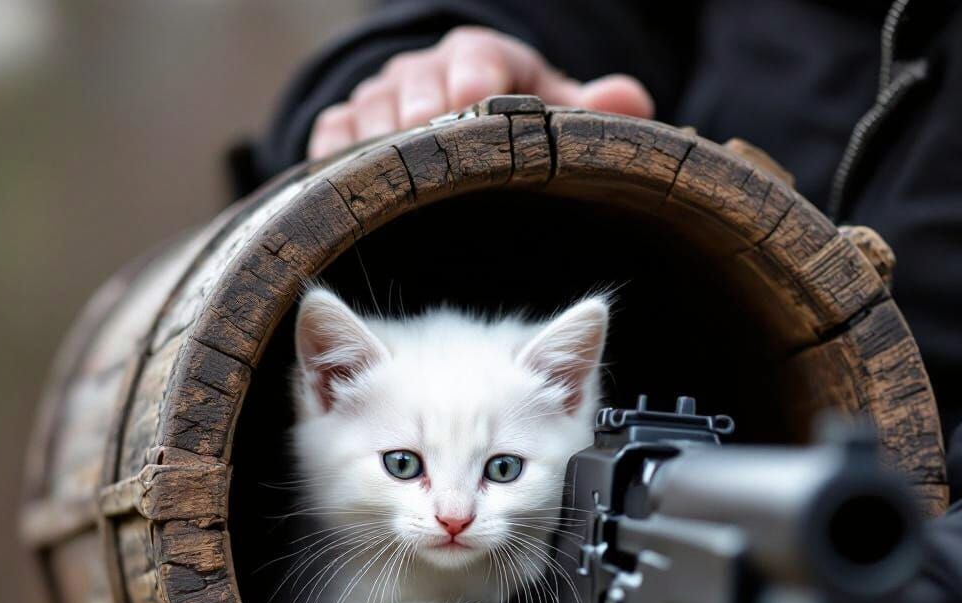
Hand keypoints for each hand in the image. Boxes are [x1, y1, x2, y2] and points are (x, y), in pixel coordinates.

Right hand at [309, 26, 653, 158]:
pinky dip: (339, 159)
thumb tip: (631, 98)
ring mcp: (378, 100)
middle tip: (432, 148)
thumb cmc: (510, 128)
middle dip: (423, 115)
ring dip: (381, 141)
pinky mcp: (343, 130)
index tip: (473, 101)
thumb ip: (588, 112)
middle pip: (414, 86)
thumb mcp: (551, 116)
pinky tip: (356, 186)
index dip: (471, 79)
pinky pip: (331, 139)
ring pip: (369, 112)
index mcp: (478, 59)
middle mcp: (422, 73)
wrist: (452, 126)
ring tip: (397, 176)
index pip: (472, 59)